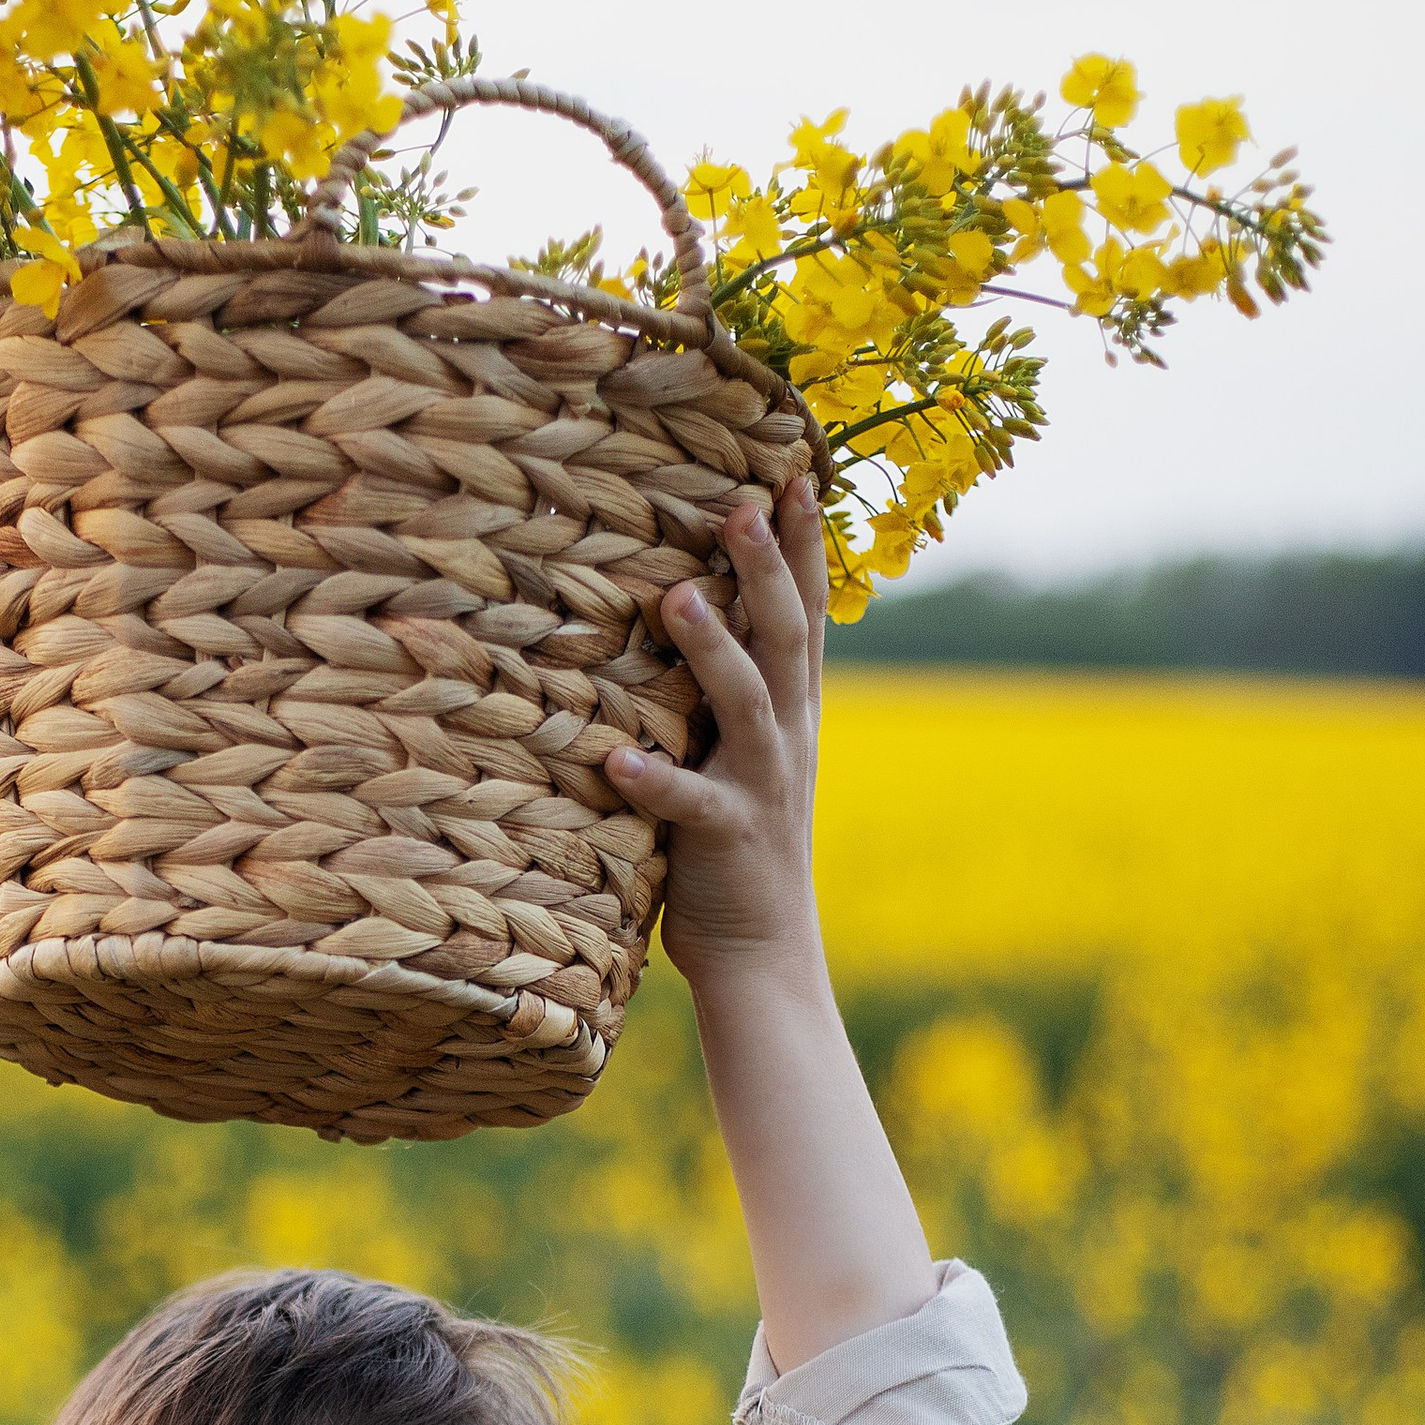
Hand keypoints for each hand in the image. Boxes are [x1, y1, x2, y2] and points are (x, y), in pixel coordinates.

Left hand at [607, 475, 827, 1006]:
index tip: (795, 473)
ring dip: (712, 649)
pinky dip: (657, 781)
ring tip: (677, 595)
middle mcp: (786, 737)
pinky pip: (689, 804)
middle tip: (743, 503)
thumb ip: (724, 690)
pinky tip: (619, 761)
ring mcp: (761, 786)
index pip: (804, 613)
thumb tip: (688, 609)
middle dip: (768, 567)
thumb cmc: (732, 844)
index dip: (805, 545)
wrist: (762, 951)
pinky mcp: (725, 838)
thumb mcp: (738, 752)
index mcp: (791, 711)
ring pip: (747, 703)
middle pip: (783, 637)